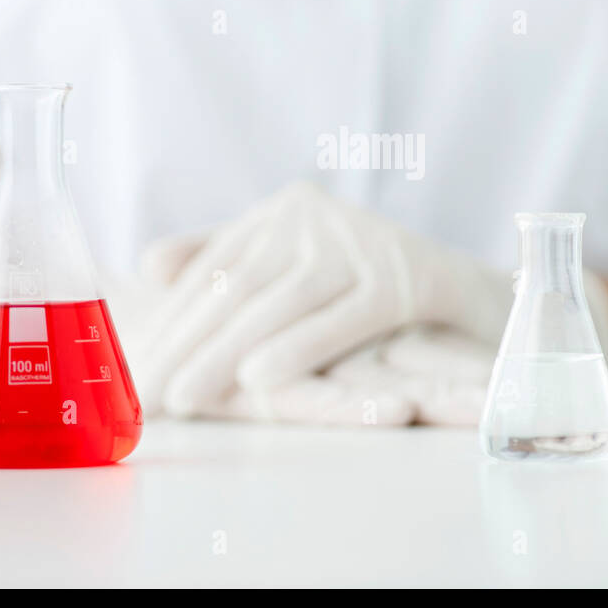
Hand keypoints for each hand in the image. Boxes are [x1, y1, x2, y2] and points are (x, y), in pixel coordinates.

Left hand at [124, 182, 512, 416]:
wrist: (472, 297)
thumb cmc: (372, 292)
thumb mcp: (295, 267)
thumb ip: (225, 258)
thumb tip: (150, 268)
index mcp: (284, 210)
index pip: (214, 269)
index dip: (173, 320)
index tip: (135, 368)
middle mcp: (316, 215)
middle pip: (239, 284)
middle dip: (187, 343)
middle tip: (147, 393)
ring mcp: (363, 241)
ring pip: (281, 302)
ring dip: (227, 353)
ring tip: (186, 397)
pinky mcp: (405, 277)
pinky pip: (341, 318)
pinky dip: (298, 348)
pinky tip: (258, 381)